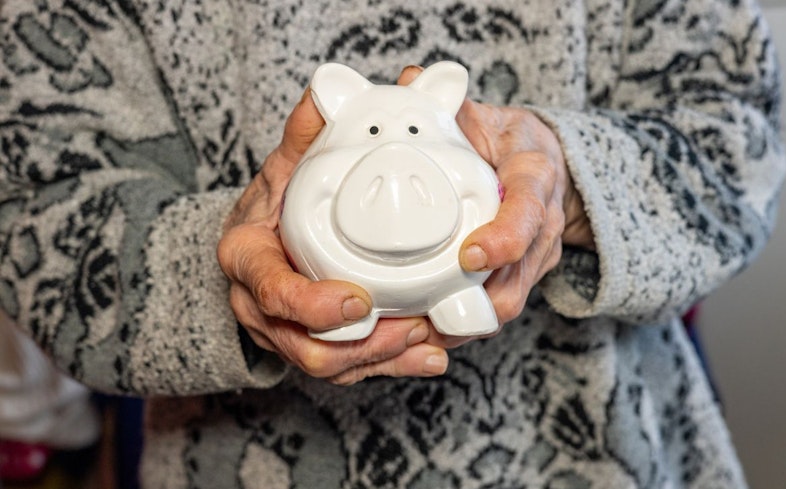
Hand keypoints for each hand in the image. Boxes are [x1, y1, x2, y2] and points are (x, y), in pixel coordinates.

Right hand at [217, 87, 448, 384]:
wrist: (266, 233)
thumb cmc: (278, 199)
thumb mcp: (287, 161)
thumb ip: (308, 130)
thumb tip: (329, 88)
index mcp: (248, 257)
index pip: (271, 290)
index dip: (313, 304)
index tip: (359, 299)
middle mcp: (258, 304)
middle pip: (304, 344)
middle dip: (361, 344)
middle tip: (411, 324)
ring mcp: (284, 331)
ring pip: (328, 365)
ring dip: (380, 358)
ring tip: (426, 340)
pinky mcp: (312, 345)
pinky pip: (347, 368)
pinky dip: (388, 365)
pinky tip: (426, 356)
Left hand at [431, 98, 591, 347]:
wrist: (543, 166)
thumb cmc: (509, 141)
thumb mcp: (487, 117)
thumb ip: (450, 106)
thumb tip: (409, 81)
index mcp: (537, 178)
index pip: (530, 210)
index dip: (505, 237)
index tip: (471, 256)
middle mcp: (543, 224)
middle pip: (520, 274)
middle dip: (478, 302)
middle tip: (430, 315)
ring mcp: (536, 256)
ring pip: (508, 301)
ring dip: (467, 323)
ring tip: (420, 333)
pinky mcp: (522, 276)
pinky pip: (496, 308)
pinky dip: (464, 324)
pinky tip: (426, 332)